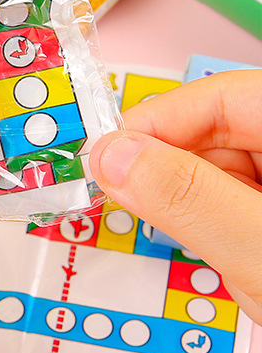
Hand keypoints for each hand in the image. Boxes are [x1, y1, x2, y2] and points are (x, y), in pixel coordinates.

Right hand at [89, 70, 261, 325]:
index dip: (158, 122)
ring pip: (229, 168)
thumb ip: (187, 199)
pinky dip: (223, 226)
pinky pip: (245, 202)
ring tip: (200, 244)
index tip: (106, 159)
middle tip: (129, 204)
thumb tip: (111, 155)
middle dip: (172, 167)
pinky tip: (232, 256)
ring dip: (196, 201)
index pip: (225, 97)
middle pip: (225, 130)